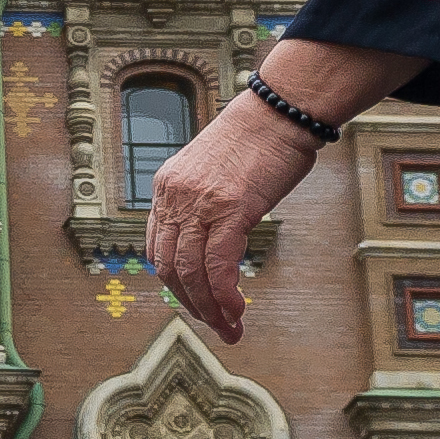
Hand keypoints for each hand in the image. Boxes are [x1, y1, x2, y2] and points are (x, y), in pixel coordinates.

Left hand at [146, 96, 324, 340]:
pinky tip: (237, 311)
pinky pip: (216, 266)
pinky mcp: (229, 208)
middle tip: (215, 326)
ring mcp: (199, 202)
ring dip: (209, 309)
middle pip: (168, 266)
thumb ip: (206, 202)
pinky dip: (224, 295)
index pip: (157, 247)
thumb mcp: (217, 172)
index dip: (175, 282)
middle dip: (190, 304)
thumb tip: (216, 236)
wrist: (281, 108)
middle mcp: (174, 195)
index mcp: (166, 186)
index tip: (196, 301)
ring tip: (230, 330)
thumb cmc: (260, 137)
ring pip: (190, 272)